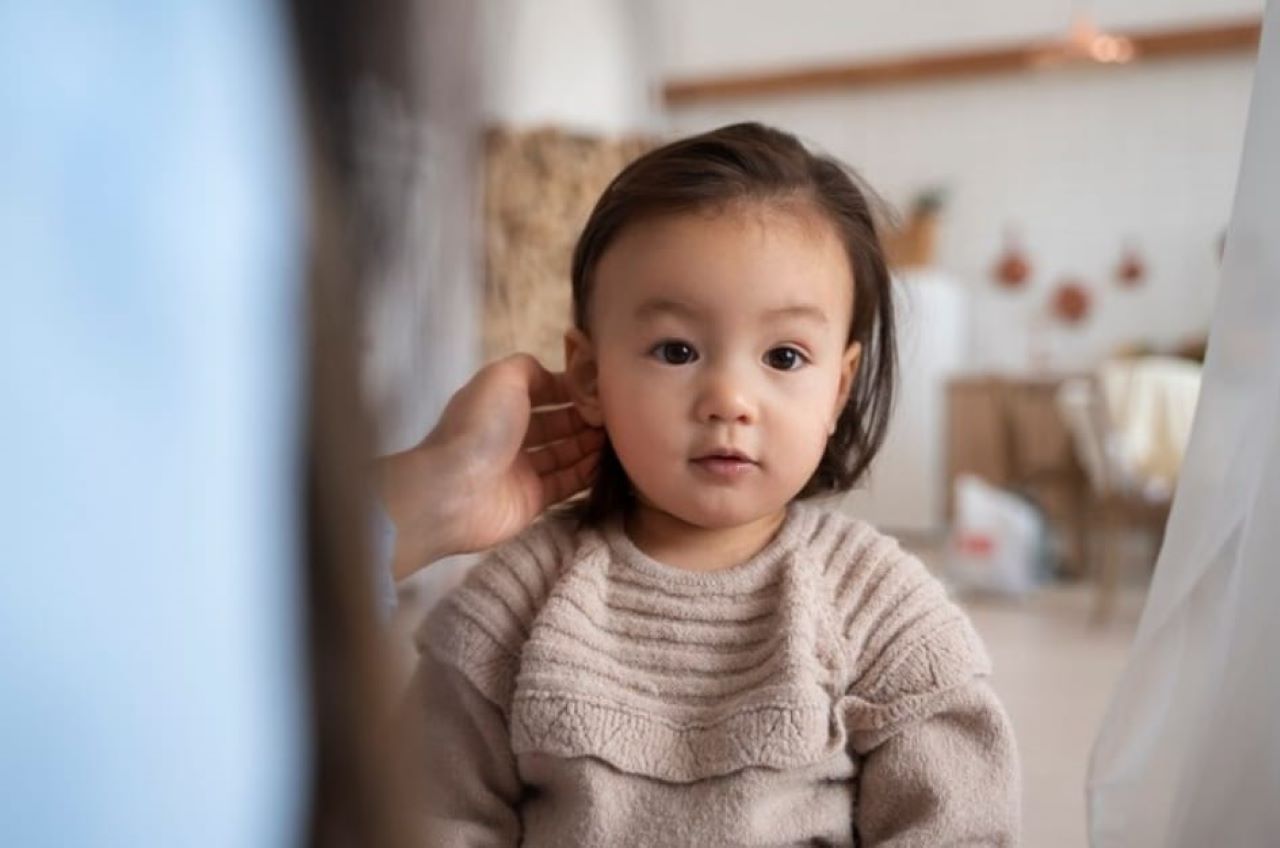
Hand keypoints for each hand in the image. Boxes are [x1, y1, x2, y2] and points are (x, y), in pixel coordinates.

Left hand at [379, 354, 602, 578]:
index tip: (603, 388)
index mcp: (500, 404)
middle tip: (619, 415)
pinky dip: (586, 473)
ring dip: (590, 444)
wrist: (456, 490)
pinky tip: (609, 463)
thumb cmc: (480, 427)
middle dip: (585, 418)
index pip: (542, 392)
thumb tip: (555, 376)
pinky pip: (566, 484)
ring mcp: (521, 470)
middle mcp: (510, 435)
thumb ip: (529, 368)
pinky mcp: (532, 500)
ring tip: (621, 436)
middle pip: (556, 424)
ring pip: (564, 454)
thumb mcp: (502, 377)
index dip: (571, 389)